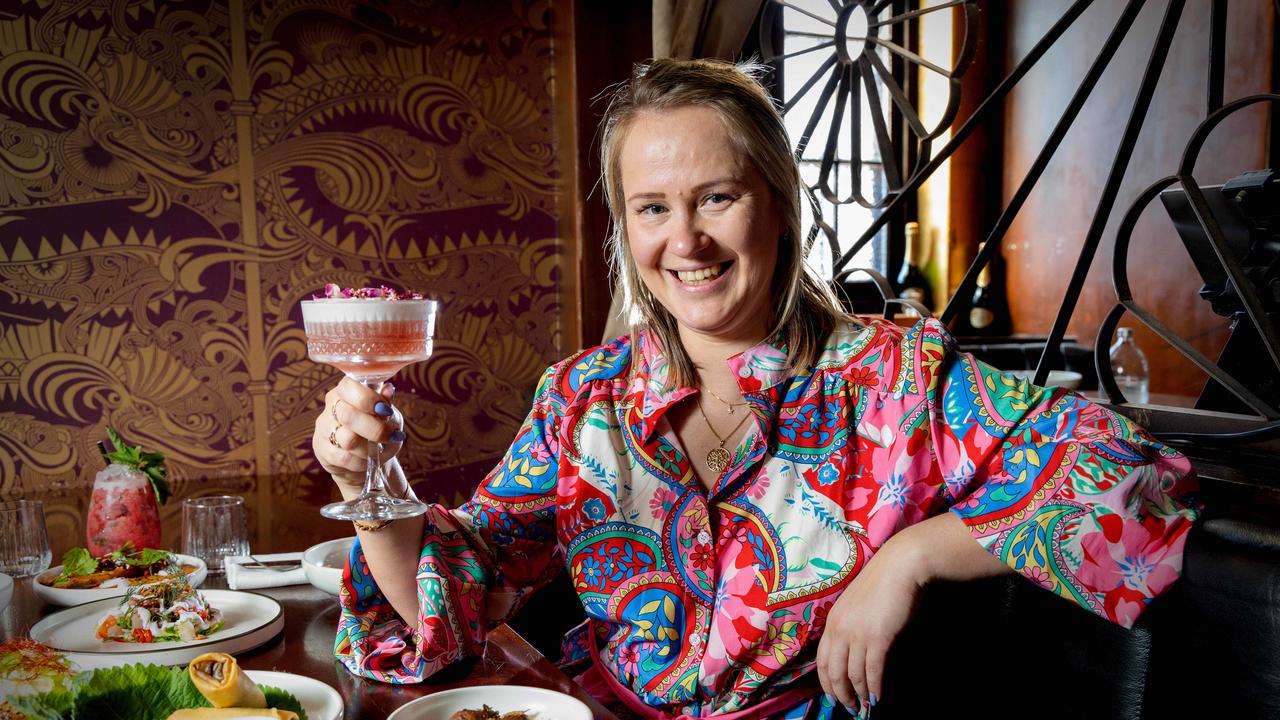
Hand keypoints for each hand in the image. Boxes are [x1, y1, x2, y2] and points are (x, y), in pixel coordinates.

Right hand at [311, 377, 404, 492]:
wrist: (364, 459)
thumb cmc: (376, 429)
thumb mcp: (386, 415)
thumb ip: (386, 403)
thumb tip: (389, 390)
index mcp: (346, 391)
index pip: (349, 387)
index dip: (369, 399)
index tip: (387, 411)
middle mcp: (331, 406)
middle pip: (348, 415)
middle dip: (375, 429)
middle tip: (392, 436)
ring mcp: (324, 428)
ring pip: (347, 440)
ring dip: (369, 448)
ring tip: (378, 450)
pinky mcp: (321, 449)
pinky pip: (344, 458)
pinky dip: (361, 462)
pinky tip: (367, 461)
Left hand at [816, 535, 924, 713]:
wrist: (900, 566)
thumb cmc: (883, 584)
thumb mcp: (856, 607)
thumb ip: (852, 628)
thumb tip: (856, 654)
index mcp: (832, 621)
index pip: (822, 661)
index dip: (827, 683)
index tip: (834, 697)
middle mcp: (840, 629)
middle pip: (833, 672)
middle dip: (841, 695)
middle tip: (851, 708)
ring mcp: (857, 634)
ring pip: (853, 675)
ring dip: (860, 695)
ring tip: (866, 706)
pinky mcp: (878, 637)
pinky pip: (872, 671)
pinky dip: (875, 688)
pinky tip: (879, 697)